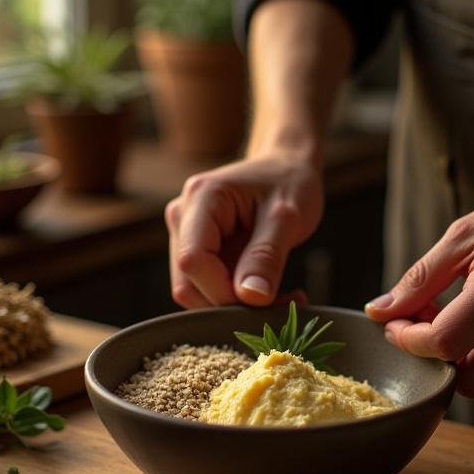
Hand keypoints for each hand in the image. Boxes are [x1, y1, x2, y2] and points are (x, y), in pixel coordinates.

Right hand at [165, 154, 322, 307]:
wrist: (288, 169)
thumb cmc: (290, 182)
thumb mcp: (287, 217)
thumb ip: (267, 256)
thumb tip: (251, 297)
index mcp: (201, 198)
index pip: (192, 260)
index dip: (223, 291)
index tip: (263, 299)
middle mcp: (183, 216)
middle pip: (188, 283)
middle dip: (231, 303)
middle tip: (282, 302)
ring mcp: (186, 235)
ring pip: (195, 291)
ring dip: (236, 305)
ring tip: (281, 296)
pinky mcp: (198, 251)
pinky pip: (208, 288)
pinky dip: (238, 299)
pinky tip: (268, 290)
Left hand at [365, 169, 473, 396]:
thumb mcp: (464, 236)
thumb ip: (420, 280)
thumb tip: (380, 311)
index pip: (444, 343)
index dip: (409, 340)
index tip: (396, 325)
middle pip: (471, 380)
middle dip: (440, 360)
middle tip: (429, 328)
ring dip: (471, 364)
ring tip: (464, 325)